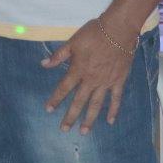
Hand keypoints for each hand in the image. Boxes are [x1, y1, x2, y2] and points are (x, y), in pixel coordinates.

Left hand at [42, 16, 139, 132]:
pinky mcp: (118, 81)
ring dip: (89, 119)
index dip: (55, 99)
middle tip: (64, 129)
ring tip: (84, 132)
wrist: (118, 30)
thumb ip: (59, 55)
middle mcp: (91, 80)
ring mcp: (106, 82)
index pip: (64, 88)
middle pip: (79, 101)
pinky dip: (113, 110)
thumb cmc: (94, 33)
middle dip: (70, 116)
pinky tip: (109, 121)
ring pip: (96, 104)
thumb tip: (44, 64)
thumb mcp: (73, 42)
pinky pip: (115, 99)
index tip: (48, 110)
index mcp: (78, 70)